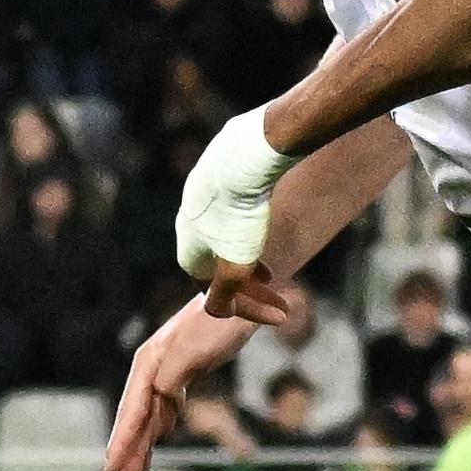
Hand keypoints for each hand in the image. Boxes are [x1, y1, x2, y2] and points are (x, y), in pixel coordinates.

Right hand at [103, 300, 260, 470]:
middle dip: (129, 451)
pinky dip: (160, 425)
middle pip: (137, 417)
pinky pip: (166, 406)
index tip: (110, 469)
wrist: (240, 298)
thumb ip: (173, 377)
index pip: (133, 410)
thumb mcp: (194, 351)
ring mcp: (167, 370)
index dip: (122, 441)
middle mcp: (153, 368)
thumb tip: (161, 396)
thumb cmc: (219, 322)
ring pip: (150, 414)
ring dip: (143, 444)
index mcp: (150, 362)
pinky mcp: (184, 372)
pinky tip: (159, 440)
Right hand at [176, 109, 297, 303]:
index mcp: (188, 253)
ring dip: (248, 263)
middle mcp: (187, 228)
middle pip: (221, 269)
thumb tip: (217, 312)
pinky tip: (261, 230)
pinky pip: (229, 218)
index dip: (250, 308)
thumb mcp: (236, 265)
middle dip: (253, 288)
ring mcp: (199, 201)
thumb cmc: (239, 216)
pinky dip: (247, 235)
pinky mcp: (214, 180)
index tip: (280, 313)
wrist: (242, 158)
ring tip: (270, 272)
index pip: (218, 294)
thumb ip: (226, 293)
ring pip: (225, 243)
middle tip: (282, 295)